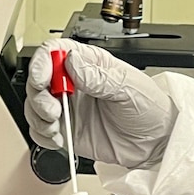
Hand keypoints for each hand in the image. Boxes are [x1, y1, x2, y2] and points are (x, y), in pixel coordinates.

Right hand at [25, 40, 176, 167]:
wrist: (157, 143)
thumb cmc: (150, 108)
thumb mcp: (128, 88)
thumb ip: (99, 77)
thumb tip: (72, 63)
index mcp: (90, 63)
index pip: (55, 51)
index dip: (42, 61)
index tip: (42, 78)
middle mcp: (75, 83)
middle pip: (39, 79)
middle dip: (39, 95)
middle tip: (53, 110)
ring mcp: (70, 108)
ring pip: (36, 106)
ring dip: (38, 117)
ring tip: (56, 125)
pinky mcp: (68, 130)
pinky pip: (42, 131)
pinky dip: (42, 135)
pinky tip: (58, 138)